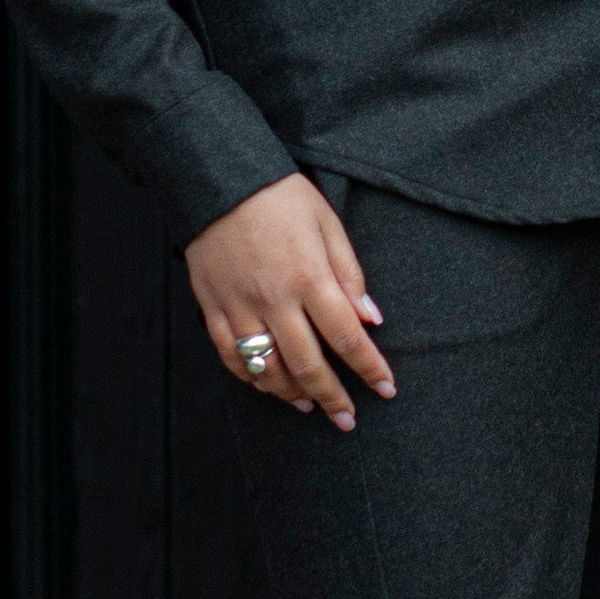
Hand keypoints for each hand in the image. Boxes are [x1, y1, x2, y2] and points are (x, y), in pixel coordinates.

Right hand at [183, 174, 395, 430]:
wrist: (218, 179)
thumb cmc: (281, 197)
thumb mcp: (328, 223)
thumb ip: (350, 273)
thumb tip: (372, 319)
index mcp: (310, 277)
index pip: (347, 336)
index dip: (370, 368)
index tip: (387, 389)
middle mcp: (275, 299)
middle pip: (308, 364)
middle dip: (333, 397)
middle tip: (348, 420)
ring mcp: (240, 307)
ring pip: (268, 368)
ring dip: (292, 394)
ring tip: (311, 405)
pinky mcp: (213, 308)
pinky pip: (231, 356)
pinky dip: (251, 378)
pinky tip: (269, 385)